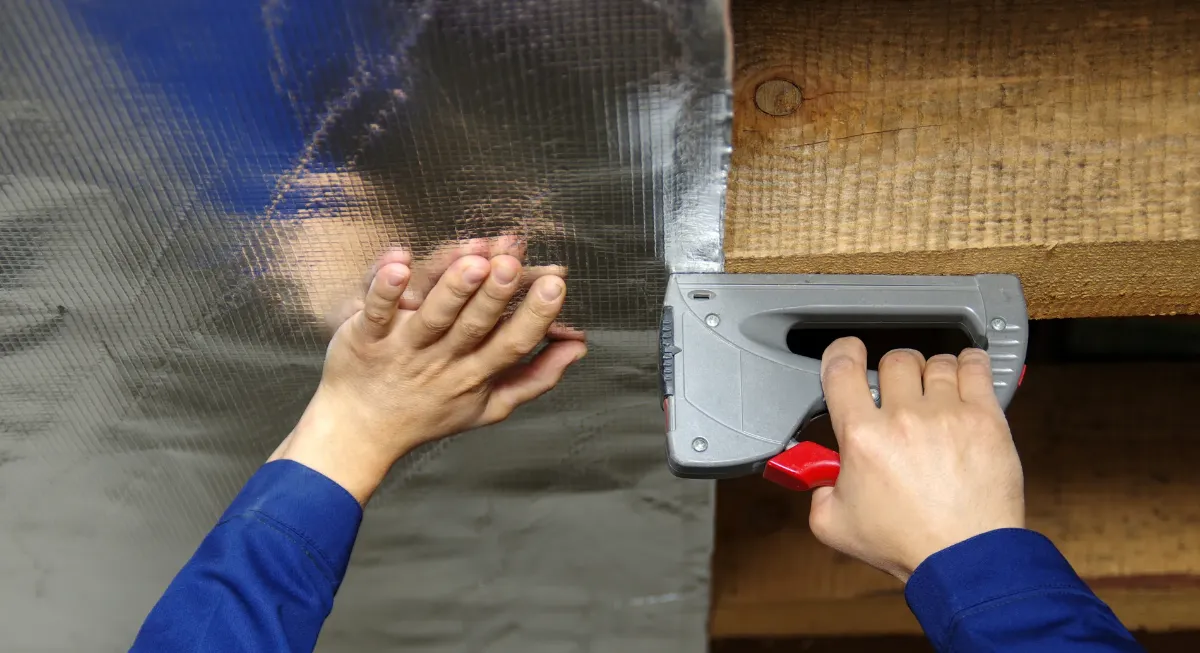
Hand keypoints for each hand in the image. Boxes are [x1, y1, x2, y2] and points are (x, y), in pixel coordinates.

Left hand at [271, 249, 587, 503]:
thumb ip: (537, 376)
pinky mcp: (366, 338)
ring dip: (452, 290)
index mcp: (476, 374)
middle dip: (495, 296)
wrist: (359, 432)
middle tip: (513, 265)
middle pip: (474, 327)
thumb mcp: (492, 405)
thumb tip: (578, 346)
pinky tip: (398, 261)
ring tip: (472, 263)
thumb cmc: (430, 413)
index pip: (513, 344)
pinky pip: (377, 311)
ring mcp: (404, 349)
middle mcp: (443, 362)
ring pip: (432, 318)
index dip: (536, 316)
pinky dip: (386, 288)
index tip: (556, 285)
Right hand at [808, 338, 1024, 580]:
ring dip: (931, 374)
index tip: (848, 354)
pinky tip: (965, 374)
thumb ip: (817, 492)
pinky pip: (976, 367)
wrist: (965, 559)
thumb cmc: (908, 544)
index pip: (842, 367)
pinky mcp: (985, 419)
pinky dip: (968, 364)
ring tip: (935, 395)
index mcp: (863, 437)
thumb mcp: (835, 526)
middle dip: (893, 374)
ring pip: (936, 362)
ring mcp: (948, 414)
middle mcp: (904, 417)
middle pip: (895, 360)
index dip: (842, 353)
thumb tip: (821, 478)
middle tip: (899, 395)